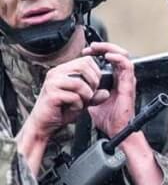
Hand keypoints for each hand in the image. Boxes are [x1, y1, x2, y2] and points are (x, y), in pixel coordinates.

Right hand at [18, 54, 102, 173]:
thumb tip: (106, 93)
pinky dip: (78, 104)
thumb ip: (95, 95)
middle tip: (90, 94)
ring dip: (86, 95)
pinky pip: (74, 96)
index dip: (96, 72)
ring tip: (82, 102)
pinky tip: (73, 108)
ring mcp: (52, 83)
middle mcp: (56, 73)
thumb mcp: (82, 99)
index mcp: (63, 70)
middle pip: (84, 67)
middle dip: (93, 82)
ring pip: (80, 83)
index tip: (95, 85)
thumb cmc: (61, 109)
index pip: (86, 60)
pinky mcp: (51, 94)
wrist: (44, 124)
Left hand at [83, 42, 136, 137]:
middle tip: (91, 47)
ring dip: (110, 49)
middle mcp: (123, 78)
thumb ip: (88, 92)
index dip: (99, 52)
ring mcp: (127, 80)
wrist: (116, 130)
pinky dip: (118, 58)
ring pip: (124, 55)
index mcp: (115, 80)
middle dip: (103, 47)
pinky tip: (108, 56)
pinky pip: (126, 66)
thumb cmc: (108, 119)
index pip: (110, 59)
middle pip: (118, 53)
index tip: (86, 53)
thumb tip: (77, 87)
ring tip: (98, 48)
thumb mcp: (92, 101)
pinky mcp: (129, 84)